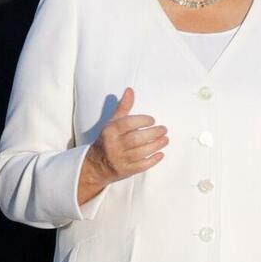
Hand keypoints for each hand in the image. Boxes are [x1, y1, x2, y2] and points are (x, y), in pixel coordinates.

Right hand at [77, 88, 166, 204]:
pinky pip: (141, 166)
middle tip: (164, 129)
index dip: (142, 120)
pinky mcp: (125, 171)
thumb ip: (123, 107)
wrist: (95, 164)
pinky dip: (153, 160)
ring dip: (156, 146)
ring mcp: (119, 159)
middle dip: (153, 134)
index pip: (127, 124)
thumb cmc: (107, 140)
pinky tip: (160, 154)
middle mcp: (113, 145)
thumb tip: (130, 90)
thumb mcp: (112, 123)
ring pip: (141, 152)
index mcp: (109, 131)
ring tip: (165, 140)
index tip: (152, 120)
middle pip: (136, 139)